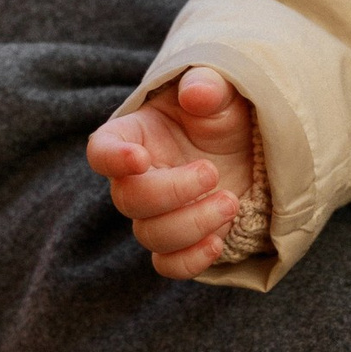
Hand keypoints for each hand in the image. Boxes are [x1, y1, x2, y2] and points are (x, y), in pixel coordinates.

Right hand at [84, 67, 256, 276]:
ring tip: (230, 202)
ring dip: (192, 224)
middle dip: (171, 192)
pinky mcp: (179, 241)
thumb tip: (197, 93)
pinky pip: (168, 264)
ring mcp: (156, 214)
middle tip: (213, 173)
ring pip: (150, 235)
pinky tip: (219, 241)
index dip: (113, 159)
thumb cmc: (223, 116)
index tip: (140, 157)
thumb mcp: (223, 93)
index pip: (101, 151)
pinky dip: (190, 261)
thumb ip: (209, 87)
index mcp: (134, 136)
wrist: (249, 150)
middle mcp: (136, 179)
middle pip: (128, 200)